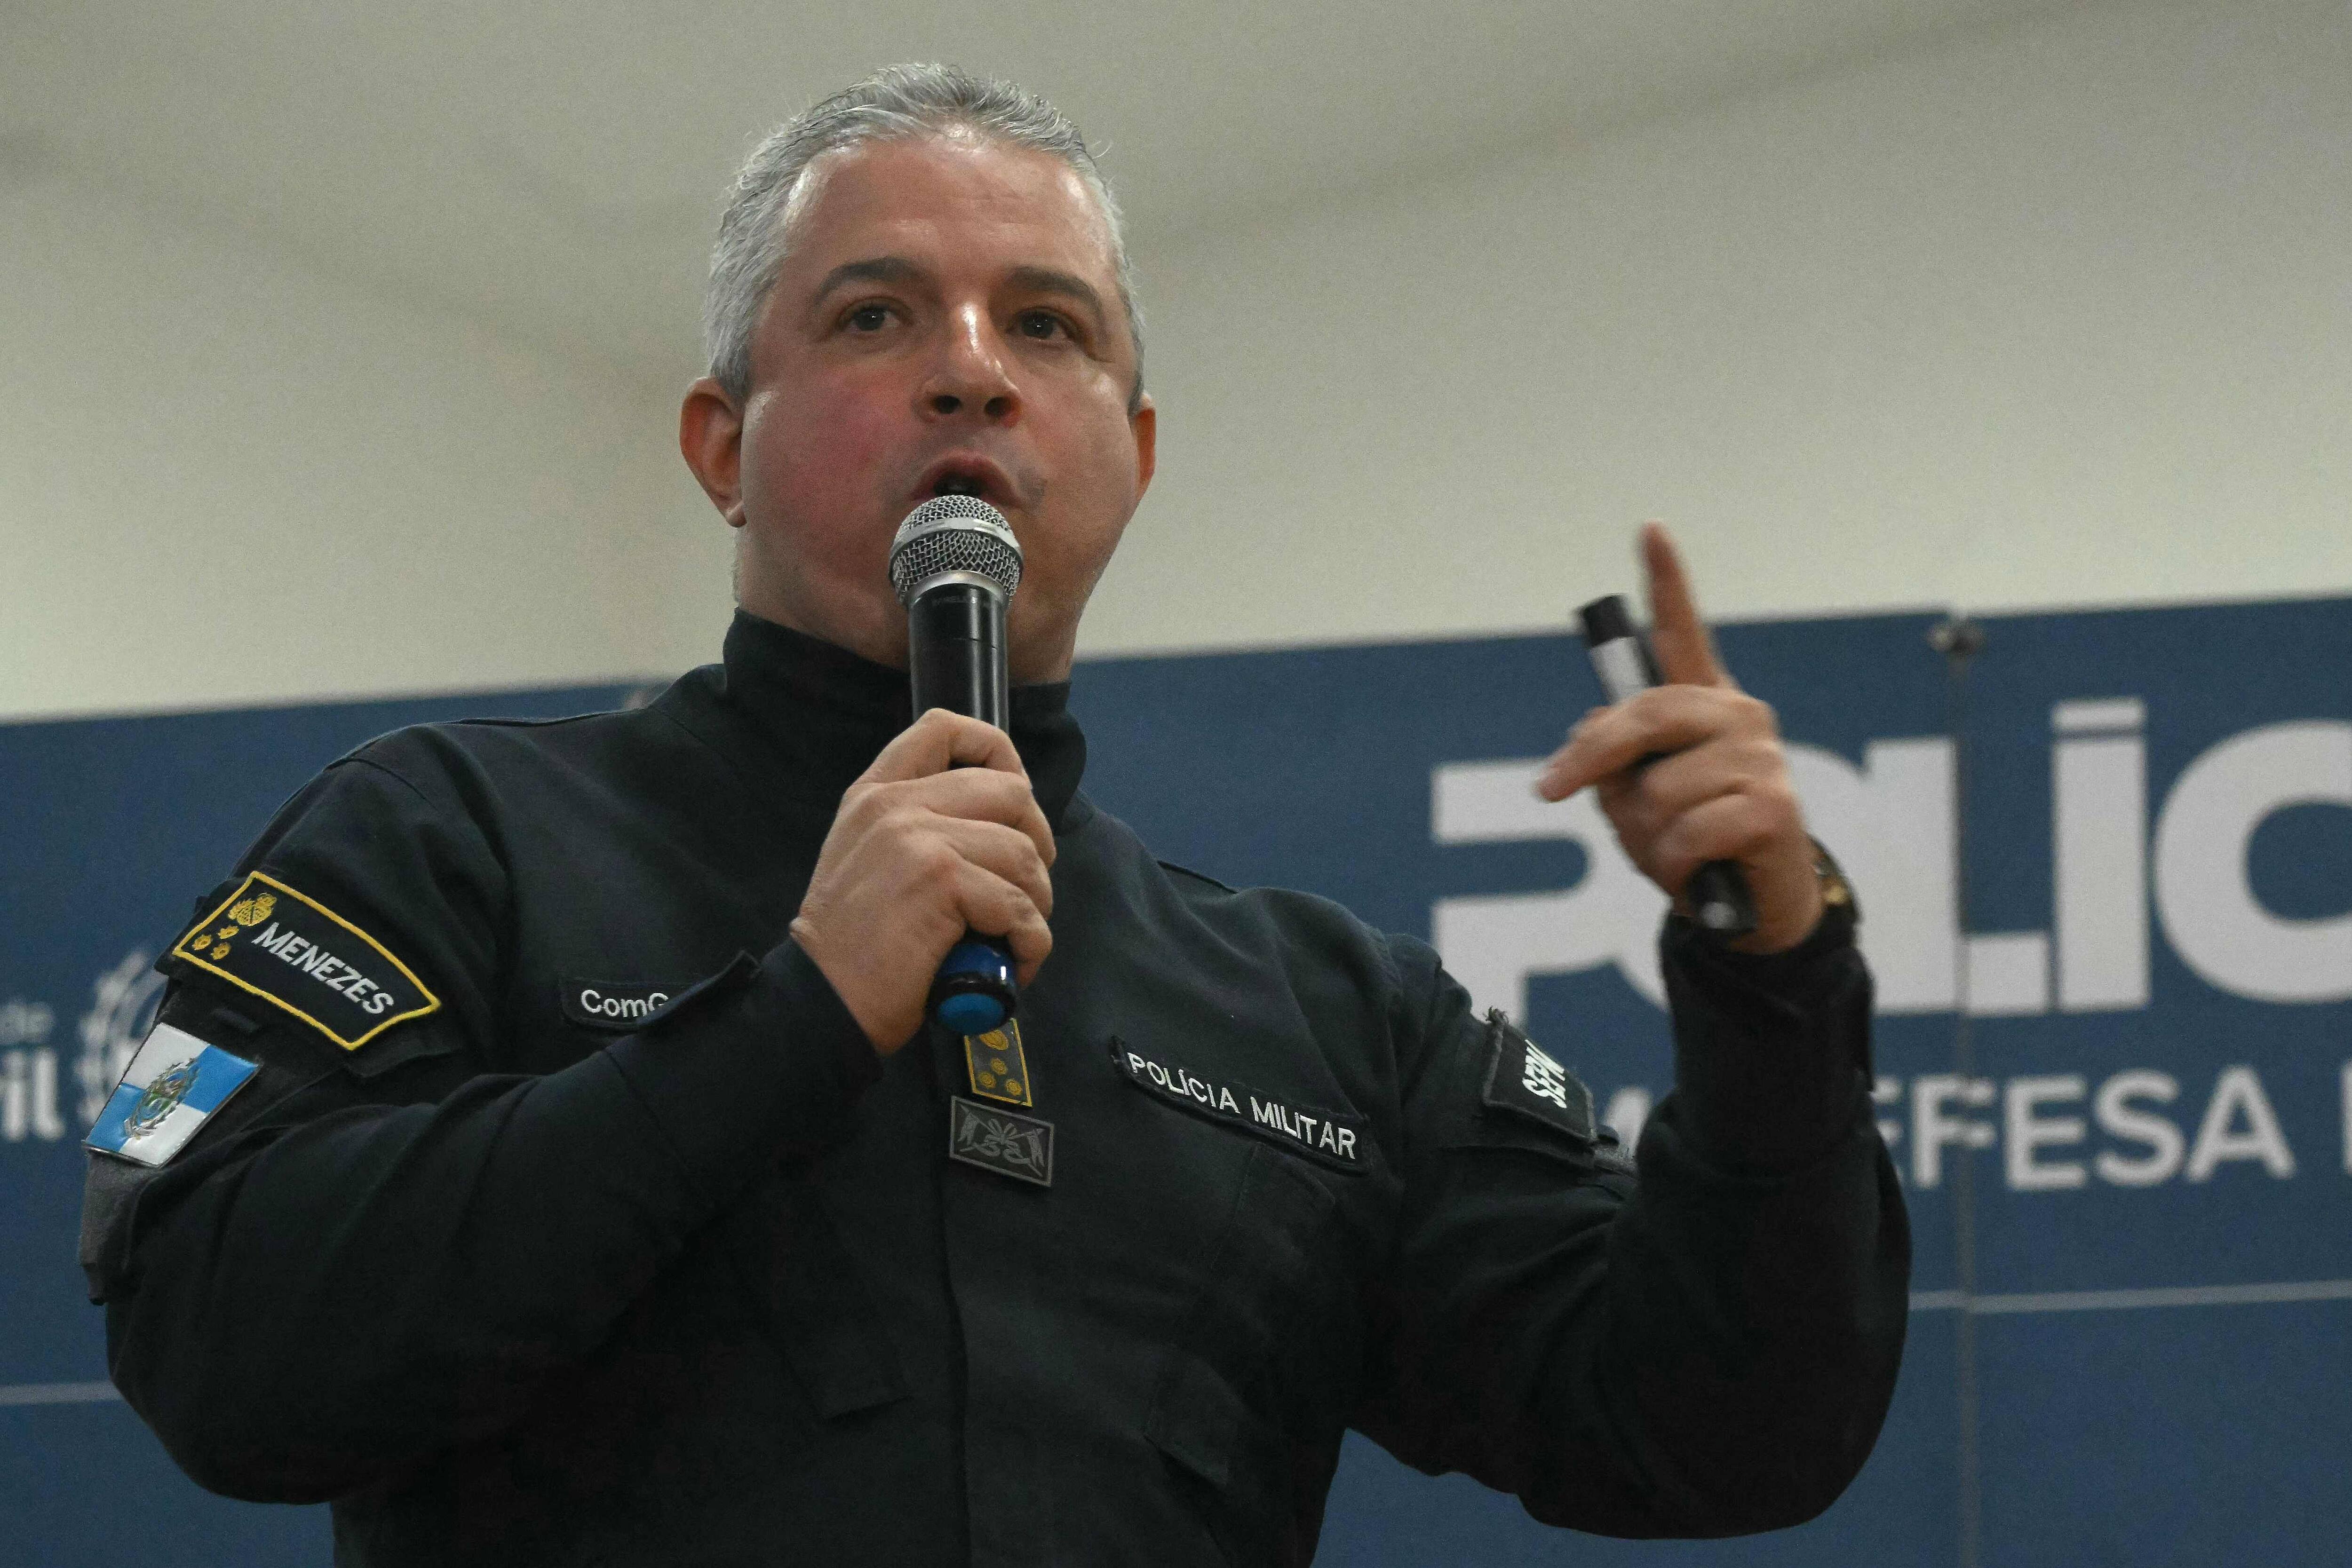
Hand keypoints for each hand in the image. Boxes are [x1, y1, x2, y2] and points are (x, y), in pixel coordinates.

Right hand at [791, 709, 1056, 1052]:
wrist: (822, 999)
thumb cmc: (855, 945)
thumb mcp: (867, 858)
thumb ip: (917, 825)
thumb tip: (998, 824)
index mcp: (876, 793)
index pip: (943, 728)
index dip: (997, 751)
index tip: (1016, 797)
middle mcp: (896, 805)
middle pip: (1010, 791)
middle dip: (1037, 843)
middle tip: (1025, 889)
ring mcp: (919, 838)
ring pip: (1023, 853)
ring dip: (1036, 902)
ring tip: (1015, 936)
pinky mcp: (942, 881)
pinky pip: (1020, 904)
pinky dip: (1032, 941)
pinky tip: (1014, 964)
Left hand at [1534, 523, 1823, 953]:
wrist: (1752, 909)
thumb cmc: (1691, 842)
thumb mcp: (1634, 800)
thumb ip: (1609, 763)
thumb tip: (1584, 746)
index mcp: (1702, 705)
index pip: (1686, 632)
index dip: (1668, 579)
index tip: (1650, 528)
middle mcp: (1739, 716)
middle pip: (1645, 715)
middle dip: (1592, 760)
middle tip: (1555, 790)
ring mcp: (1762, 759)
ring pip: (1659, 789)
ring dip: (1645, 835)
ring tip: (1674, 849)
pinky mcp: (1775, 808)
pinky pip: (1688, 832)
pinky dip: (1673, 864)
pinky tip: (1696, 871)